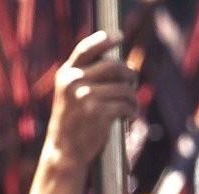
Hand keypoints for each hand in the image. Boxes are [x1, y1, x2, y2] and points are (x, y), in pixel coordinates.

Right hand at [45, 30, 137, 169]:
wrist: (65, 151)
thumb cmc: (74, 123)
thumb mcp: (71, 94)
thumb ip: (87, 78)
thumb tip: (123, 67)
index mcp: (67, 74)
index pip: (86, 49)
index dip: (105, 40)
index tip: (120, 36)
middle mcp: (74, 81)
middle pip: (115, 66)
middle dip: (130, 74)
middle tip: (133, 83)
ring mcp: (85, 96)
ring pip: (125, 88)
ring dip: (133, 99)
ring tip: (131, 107)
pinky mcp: (98, 112)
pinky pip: (127, 105)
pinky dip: (132, 111)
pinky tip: (129, 117)